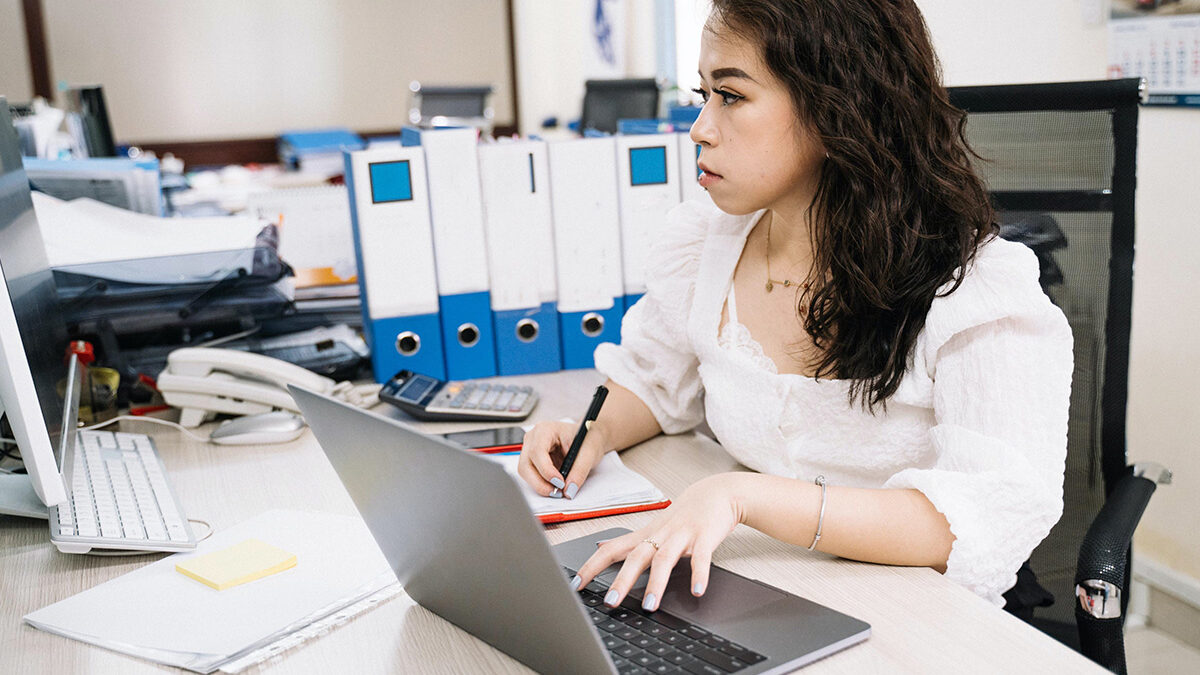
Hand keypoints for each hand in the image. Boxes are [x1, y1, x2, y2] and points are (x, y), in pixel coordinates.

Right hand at [517, 420, 608, 498]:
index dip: (546, 470)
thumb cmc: (587, 438)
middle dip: (540, 482)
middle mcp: (533, 438)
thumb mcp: (589, 453)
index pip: (537, 451)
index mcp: (545, 430)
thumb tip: (568, 490)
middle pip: (526, 465)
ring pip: (526, 472)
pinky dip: (542, 483)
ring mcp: (530, 449)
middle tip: (557, 492)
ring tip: (558, 490)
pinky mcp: (533, 461)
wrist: (589, 438)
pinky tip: (555, 484)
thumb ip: (579, 471)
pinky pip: (531, 476)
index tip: (559, 482)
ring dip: (540, 484)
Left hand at [569, 474, 744, 610]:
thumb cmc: (684, 513)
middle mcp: (660, 534)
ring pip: (665, 558)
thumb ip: (627, 540)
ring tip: (650, 605)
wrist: (718, 492)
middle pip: (637, 557)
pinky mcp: (706, 537)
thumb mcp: (652, 526)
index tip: (575, 585)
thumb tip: (599, 546)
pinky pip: (702, 558)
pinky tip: (697, 591)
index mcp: (645, 535)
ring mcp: (682, 535)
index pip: (612, 550)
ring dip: (657, 583)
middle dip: (622, 580)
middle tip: (610, 602)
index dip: (592, 566)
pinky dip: (699, 574)